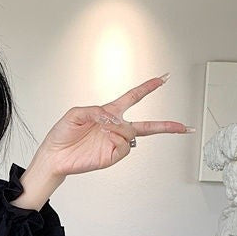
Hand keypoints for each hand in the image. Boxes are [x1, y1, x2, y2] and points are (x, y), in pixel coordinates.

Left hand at [36, 75, 193, 176]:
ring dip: (122, 128)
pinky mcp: (110, 156)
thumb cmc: (61, 135)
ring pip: (132, 133)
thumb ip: (95, 110)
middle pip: (146, 126)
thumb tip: (112, 117)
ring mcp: (113, 143)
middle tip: (183, 127)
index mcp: (108, 113)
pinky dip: (118, 139)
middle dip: (166, 126)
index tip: (163, 79)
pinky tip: (107, 137)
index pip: (133, 98)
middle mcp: (114, 129)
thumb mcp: (76, 113)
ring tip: (106, 129)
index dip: (148, 88)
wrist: (53, 156)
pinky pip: (124, 146)